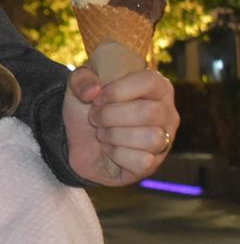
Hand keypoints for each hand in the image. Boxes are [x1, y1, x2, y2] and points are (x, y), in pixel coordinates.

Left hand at [63, 66, 179, 184]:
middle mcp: (167, 113)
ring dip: (114, 135)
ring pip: (151, 138)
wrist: (76, 140)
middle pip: (149, 112)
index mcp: (157, 87)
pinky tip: (108, 149)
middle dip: (111, 115)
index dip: (118, 90)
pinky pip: (142, 161)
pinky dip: (117, 155)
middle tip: (95, 117)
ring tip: (102, 133)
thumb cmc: (87, 108)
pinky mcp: (152, 165)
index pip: (149, 81)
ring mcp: (164, 141)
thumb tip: (93, 90)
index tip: (98, 98)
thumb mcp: (77, 86)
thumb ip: (80, 78)